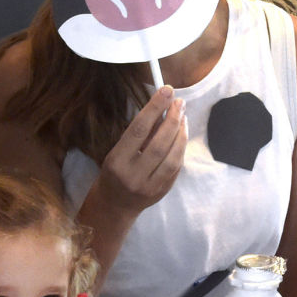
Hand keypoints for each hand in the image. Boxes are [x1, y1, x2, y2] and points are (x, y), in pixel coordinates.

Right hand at [97, 87, 185, 215]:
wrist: (114, 205)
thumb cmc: (114, 172)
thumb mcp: (118, 151)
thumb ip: (139, 134)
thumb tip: (162, 108)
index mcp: (117, 161)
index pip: (139, 130)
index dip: (154, 108)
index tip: (166, 90)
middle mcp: (133, 175)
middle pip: (159, 144)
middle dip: (172, 119)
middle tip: (179, 102)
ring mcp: (150, 186)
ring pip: (172, 157)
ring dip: (181, 133)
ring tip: (183, 117)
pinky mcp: (162, 191)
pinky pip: (176, 166)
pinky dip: (181, 148)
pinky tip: (181, 135)